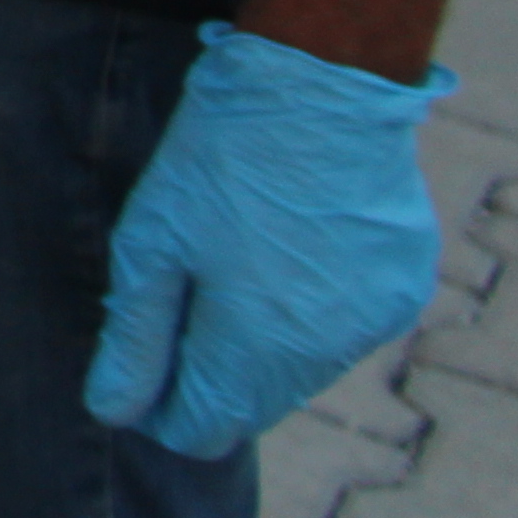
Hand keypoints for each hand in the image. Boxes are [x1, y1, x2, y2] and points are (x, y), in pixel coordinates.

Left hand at [82, 24, 451, 457]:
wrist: (319, 89)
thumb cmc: (218, 163)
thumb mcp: (150, 245)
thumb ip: (134, 339)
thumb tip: (115, 414)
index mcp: (255, 349)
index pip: (206, 429)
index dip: (165, 411)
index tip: (144, 366)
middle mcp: (325, 352)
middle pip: (256, 403)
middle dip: (213, 374)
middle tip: (183, 298)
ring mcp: (373, 322)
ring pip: (303, 368)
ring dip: (265, 341)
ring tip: (236, 260)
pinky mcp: (403, 288)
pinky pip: (348, 327)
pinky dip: (315, 307)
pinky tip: (292, 248)